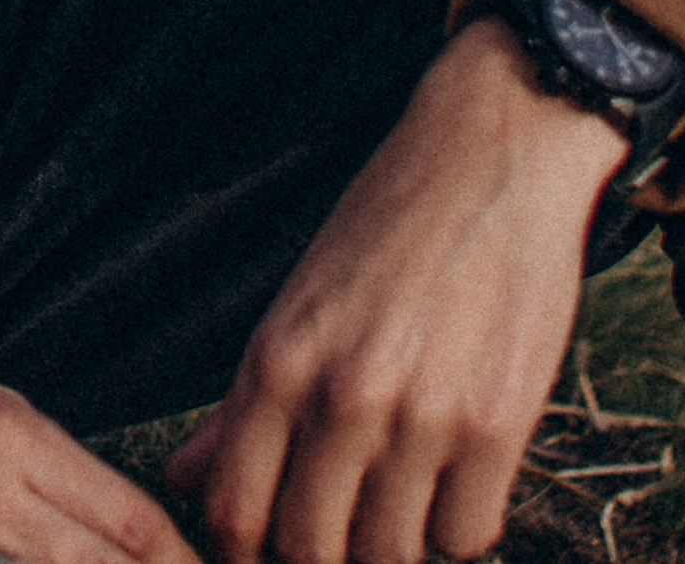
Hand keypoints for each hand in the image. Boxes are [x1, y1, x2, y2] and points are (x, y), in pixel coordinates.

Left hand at [167, 17, 627, 563]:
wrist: (491, 159)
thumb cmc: (385, 227)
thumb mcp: (298, 300)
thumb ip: (244, 403)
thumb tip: (184, 480)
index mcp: (280, 358)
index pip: (236, 511)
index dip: (243, 550)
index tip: (263, 548)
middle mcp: (345, 394)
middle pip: (312, 549)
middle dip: (321, 553)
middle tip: (339, 526)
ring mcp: (425, 415)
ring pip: (391, 553)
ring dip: (392, 539)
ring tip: (399, 491)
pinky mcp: (500, 426)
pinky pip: (466, 536)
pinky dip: (456, 524)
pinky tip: (451, 478)